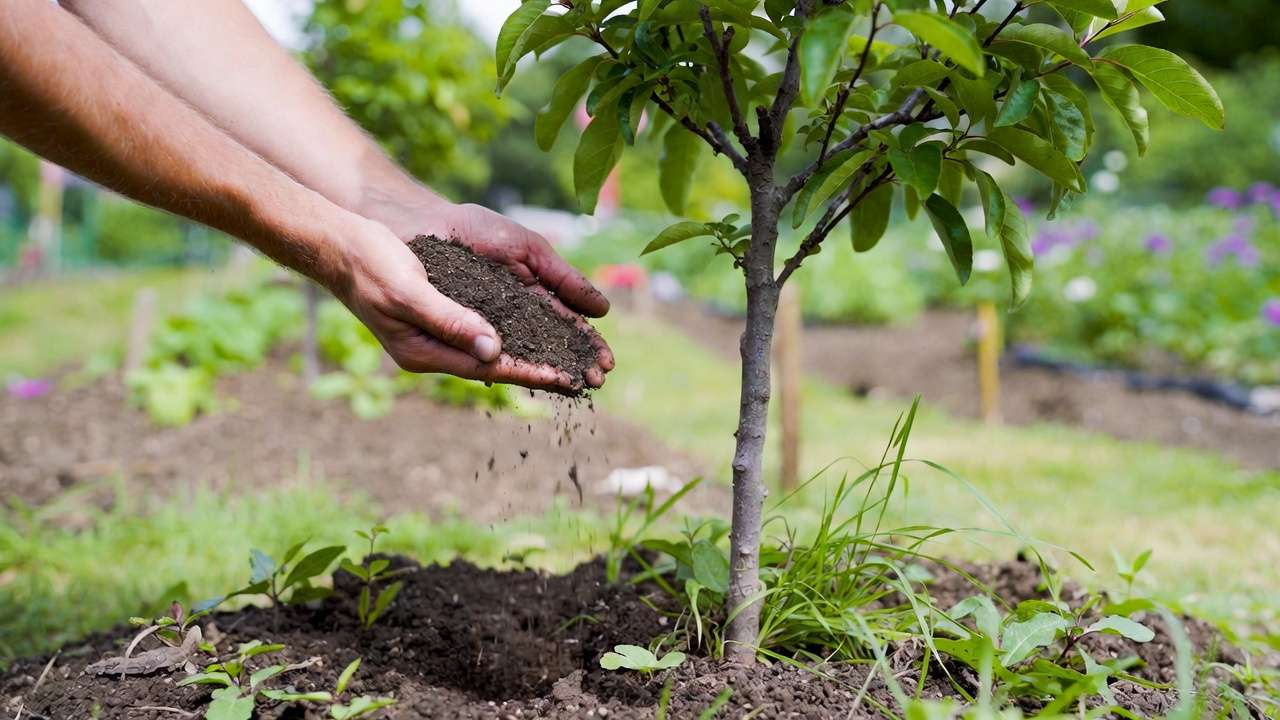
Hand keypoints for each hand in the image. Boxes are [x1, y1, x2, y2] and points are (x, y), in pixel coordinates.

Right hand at [331, 214, 612, 392]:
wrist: (340, 243)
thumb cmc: (370, 263)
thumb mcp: (409, 291)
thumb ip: (450, 321)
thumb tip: (493, 350)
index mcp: (423, 352)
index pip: (488, 368)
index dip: (530, 373)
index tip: (567, 379)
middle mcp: (434, 350)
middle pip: (500, 365)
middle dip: (545, 371)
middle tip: (590, 380)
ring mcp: (438, 335)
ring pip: (499, 349)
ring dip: (538, 353)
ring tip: (578, 362)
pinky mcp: (443, 315)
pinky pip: (489, 330)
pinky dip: (519, 332)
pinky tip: (544, 332)